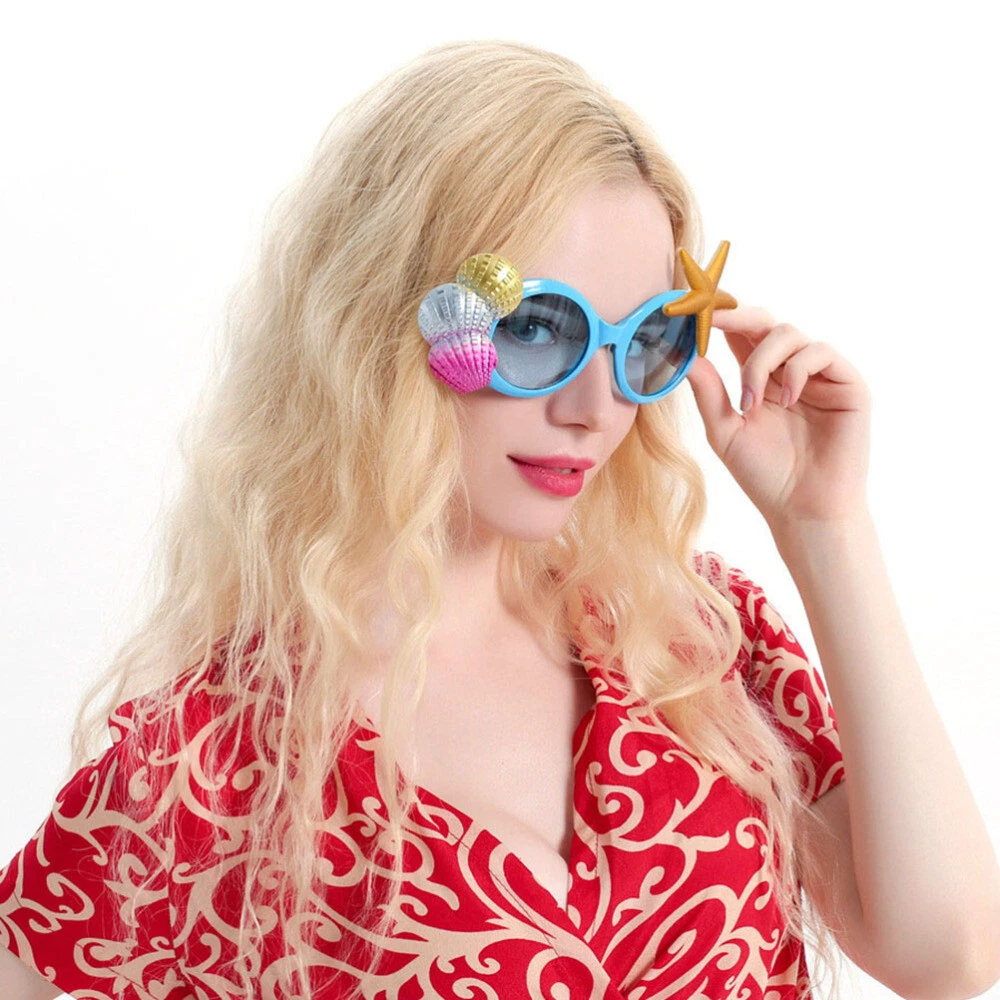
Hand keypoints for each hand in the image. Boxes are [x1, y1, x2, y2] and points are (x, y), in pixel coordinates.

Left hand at [683, 305, 872, 529]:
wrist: (803, 511)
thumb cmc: (765, 476)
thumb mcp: (725, 431)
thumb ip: (708, 392)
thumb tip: (684, 354)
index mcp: (760, 378)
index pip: (740, 335)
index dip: (719, 319)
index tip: (691, 309)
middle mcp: (790, 370)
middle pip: (765, 322)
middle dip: (736, 316)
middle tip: (710, 319)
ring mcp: (820, 375)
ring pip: (789, 333)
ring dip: (761, 361)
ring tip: (751, 403)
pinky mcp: (848, 384)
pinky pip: (820, 352)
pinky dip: (796, 370)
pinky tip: (786, 400)